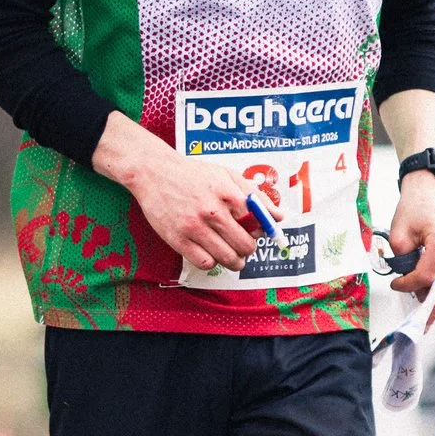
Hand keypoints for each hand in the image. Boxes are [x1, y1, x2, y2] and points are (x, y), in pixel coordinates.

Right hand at [91, 112, 259, 272]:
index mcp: (228, 194)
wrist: (155, 173)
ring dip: (235, 262)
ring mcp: (194, 227)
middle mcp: (213, 212)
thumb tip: (279, 217)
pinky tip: (211, 254)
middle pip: (245, 245)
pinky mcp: (178, 239)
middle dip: (249, 249)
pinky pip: (205, 262)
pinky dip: (213, 263)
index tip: (254, 232)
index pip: (258, 224)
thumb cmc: (194, 174)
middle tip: (244, 247)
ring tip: (233, 257)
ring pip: (227, 258)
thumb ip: (255, 196)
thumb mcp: (228, 176)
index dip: (260, 231)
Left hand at [385, 170, 434, 325]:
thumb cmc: (413, 207)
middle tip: (423, 323)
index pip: (427, 275)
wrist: (430, 184)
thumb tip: (415, 289)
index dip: (409, 286)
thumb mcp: (399, 235)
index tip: (397, 286)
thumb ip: (405, 264)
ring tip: (425, 293)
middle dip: (434, 305)